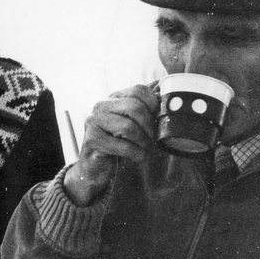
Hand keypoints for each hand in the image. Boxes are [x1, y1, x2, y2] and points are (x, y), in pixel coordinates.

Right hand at [63, 84, 159, 205]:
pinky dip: (136, 154)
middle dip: (150, 126)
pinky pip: (123, 146)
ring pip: (128, 126)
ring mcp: (93, 122)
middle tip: (155, 140)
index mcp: (113, 99)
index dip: (154, 104)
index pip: (138, 90)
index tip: (159, 120)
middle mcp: (101, 106)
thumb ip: (146, 113)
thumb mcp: (133, 126)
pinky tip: (139, 158)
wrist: (96, 168)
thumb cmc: (118, 146)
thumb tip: (167, 103)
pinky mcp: (91, 139)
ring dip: (144, 142)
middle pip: (135, 107)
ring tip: (147, 151)